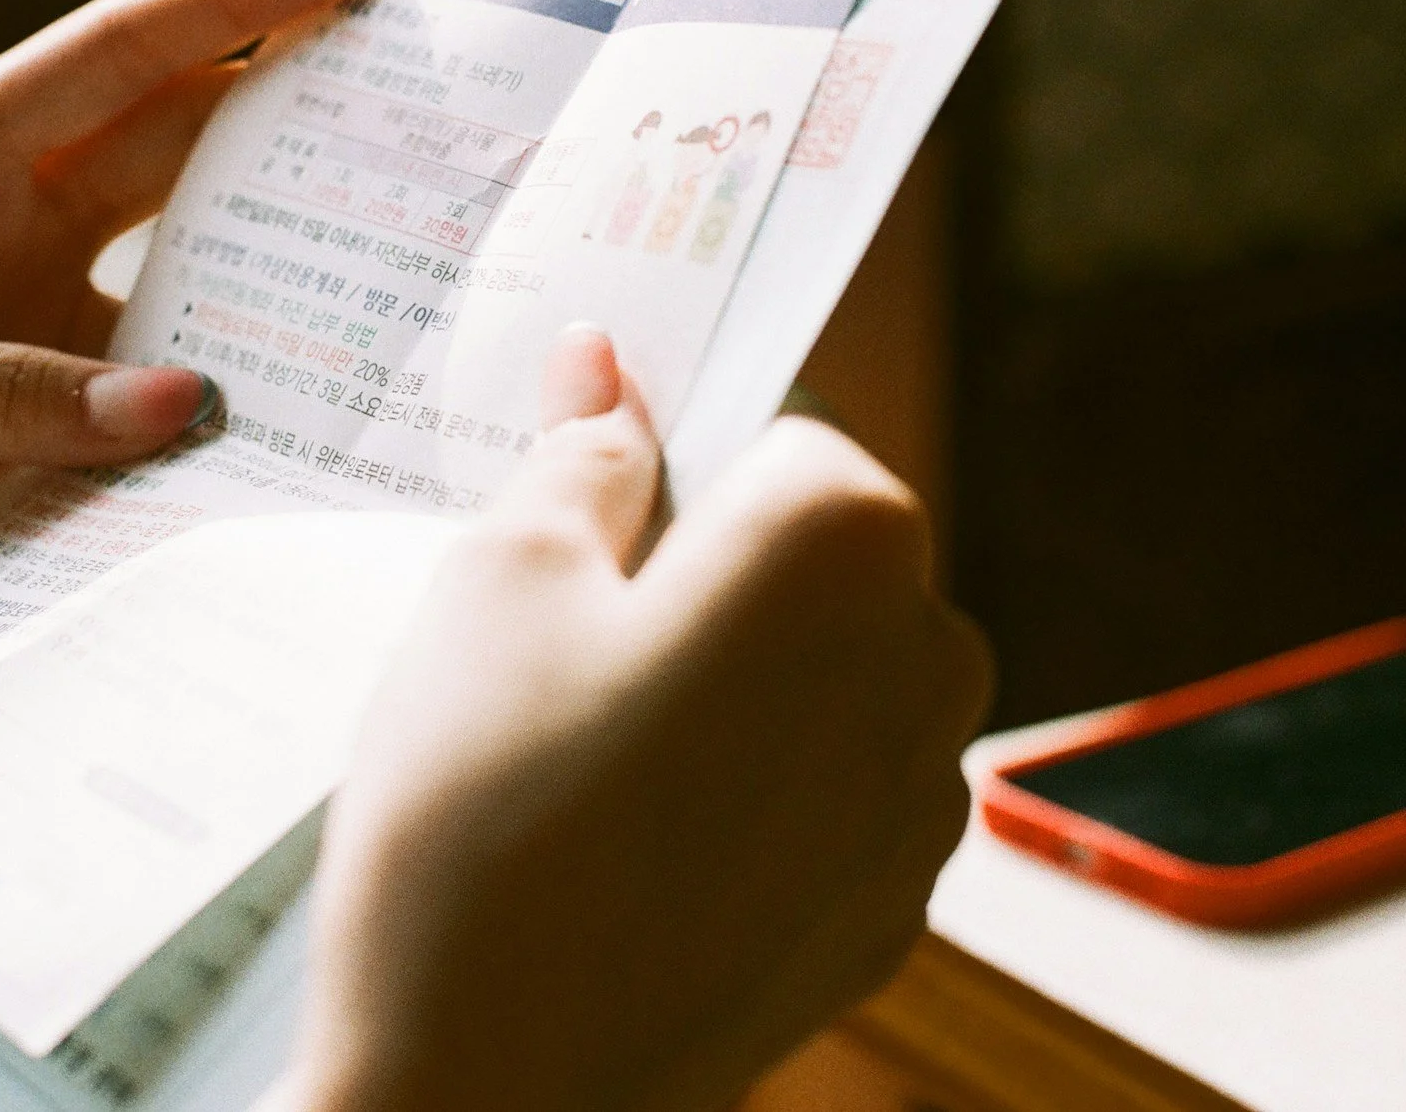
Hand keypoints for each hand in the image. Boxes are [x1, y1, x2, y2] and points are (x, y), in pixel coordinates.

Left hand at [0, 0, 383, 753]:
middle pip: (185, 143)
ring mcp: (40, 339)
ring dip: (293, 258)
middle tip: (436, 81)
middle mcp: (8, 236)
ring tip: (418, 248)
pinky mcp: (51, 443)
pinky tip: (319, 413)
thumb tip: (186, 402)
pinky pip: (170, 409)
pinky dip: (242, 406)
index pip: (119, 56)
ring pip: (201, 273)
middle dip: (302, 100)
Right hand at [280, 327, 992, 1111]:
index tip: (586, 505)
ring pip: (829, 675)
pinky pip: (828, 794)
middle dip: (709, 570)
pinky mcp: (887, 914)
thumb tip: (605, 366)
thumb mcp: (495, 583)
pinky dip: (750, 790)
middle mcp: (924, 665)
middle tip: (560, 637)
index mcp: (842, 545)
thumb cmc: (481, 818)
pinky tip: (631, 842)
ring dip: (733, 679)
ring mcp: (919, 805)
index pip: (783, 428)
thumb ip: (578, 455)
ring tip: (583, 751)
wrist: (489, 1097)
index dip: (674, 456)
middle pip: (822, 554)